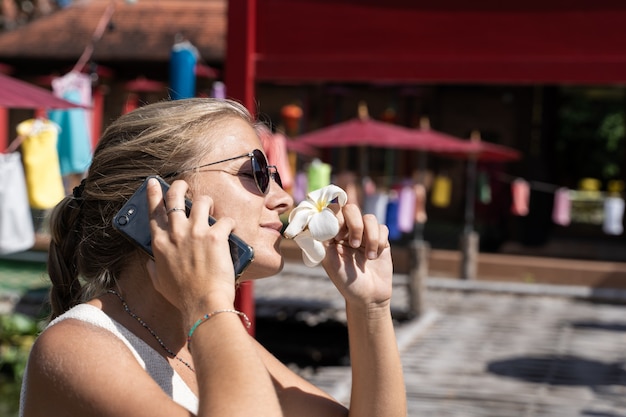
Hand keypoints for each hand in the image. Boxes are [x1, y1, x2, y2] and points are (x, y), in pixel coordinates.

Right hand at [145, 178, 236, 318]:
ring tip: (212, 210)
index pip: (154, 211)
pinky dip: (229, 223)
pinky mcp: (215, 236)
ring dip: (207, 203)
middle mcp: (176, 233)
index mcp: (160, 243)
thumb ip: (152, 268)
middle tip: (183, 184)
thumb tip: (149, 262)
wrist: (203, 304)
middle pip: (175, 197)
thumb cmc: (182, 297)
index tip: (153, 183)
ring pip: (201, 201)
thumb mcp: (158, 282)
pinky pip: (225, 219)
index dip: (153, 194)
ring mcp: (195, 232)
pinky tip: (231, 230)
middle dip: (179, 186)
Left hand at [322, 203, 392, 309]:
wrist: (369, 297)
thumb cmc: (346, 282)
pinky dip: (379, 242)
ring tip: (368, 258)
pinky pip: (382, 228)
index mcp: (332, 234)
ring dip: (370, 237)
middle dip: (354, 225)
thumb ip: (323, 242)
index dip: (335, 217)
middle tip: (353, 244)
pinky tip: (375, 257)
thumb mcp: (330, 262)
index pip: (332, 212)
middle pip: (351, 208)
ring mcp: (365, 234)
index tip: (337, 235)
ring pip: (369, 218)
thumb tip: (315, 223)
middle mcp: (348, 231)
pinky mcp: (380, 239)